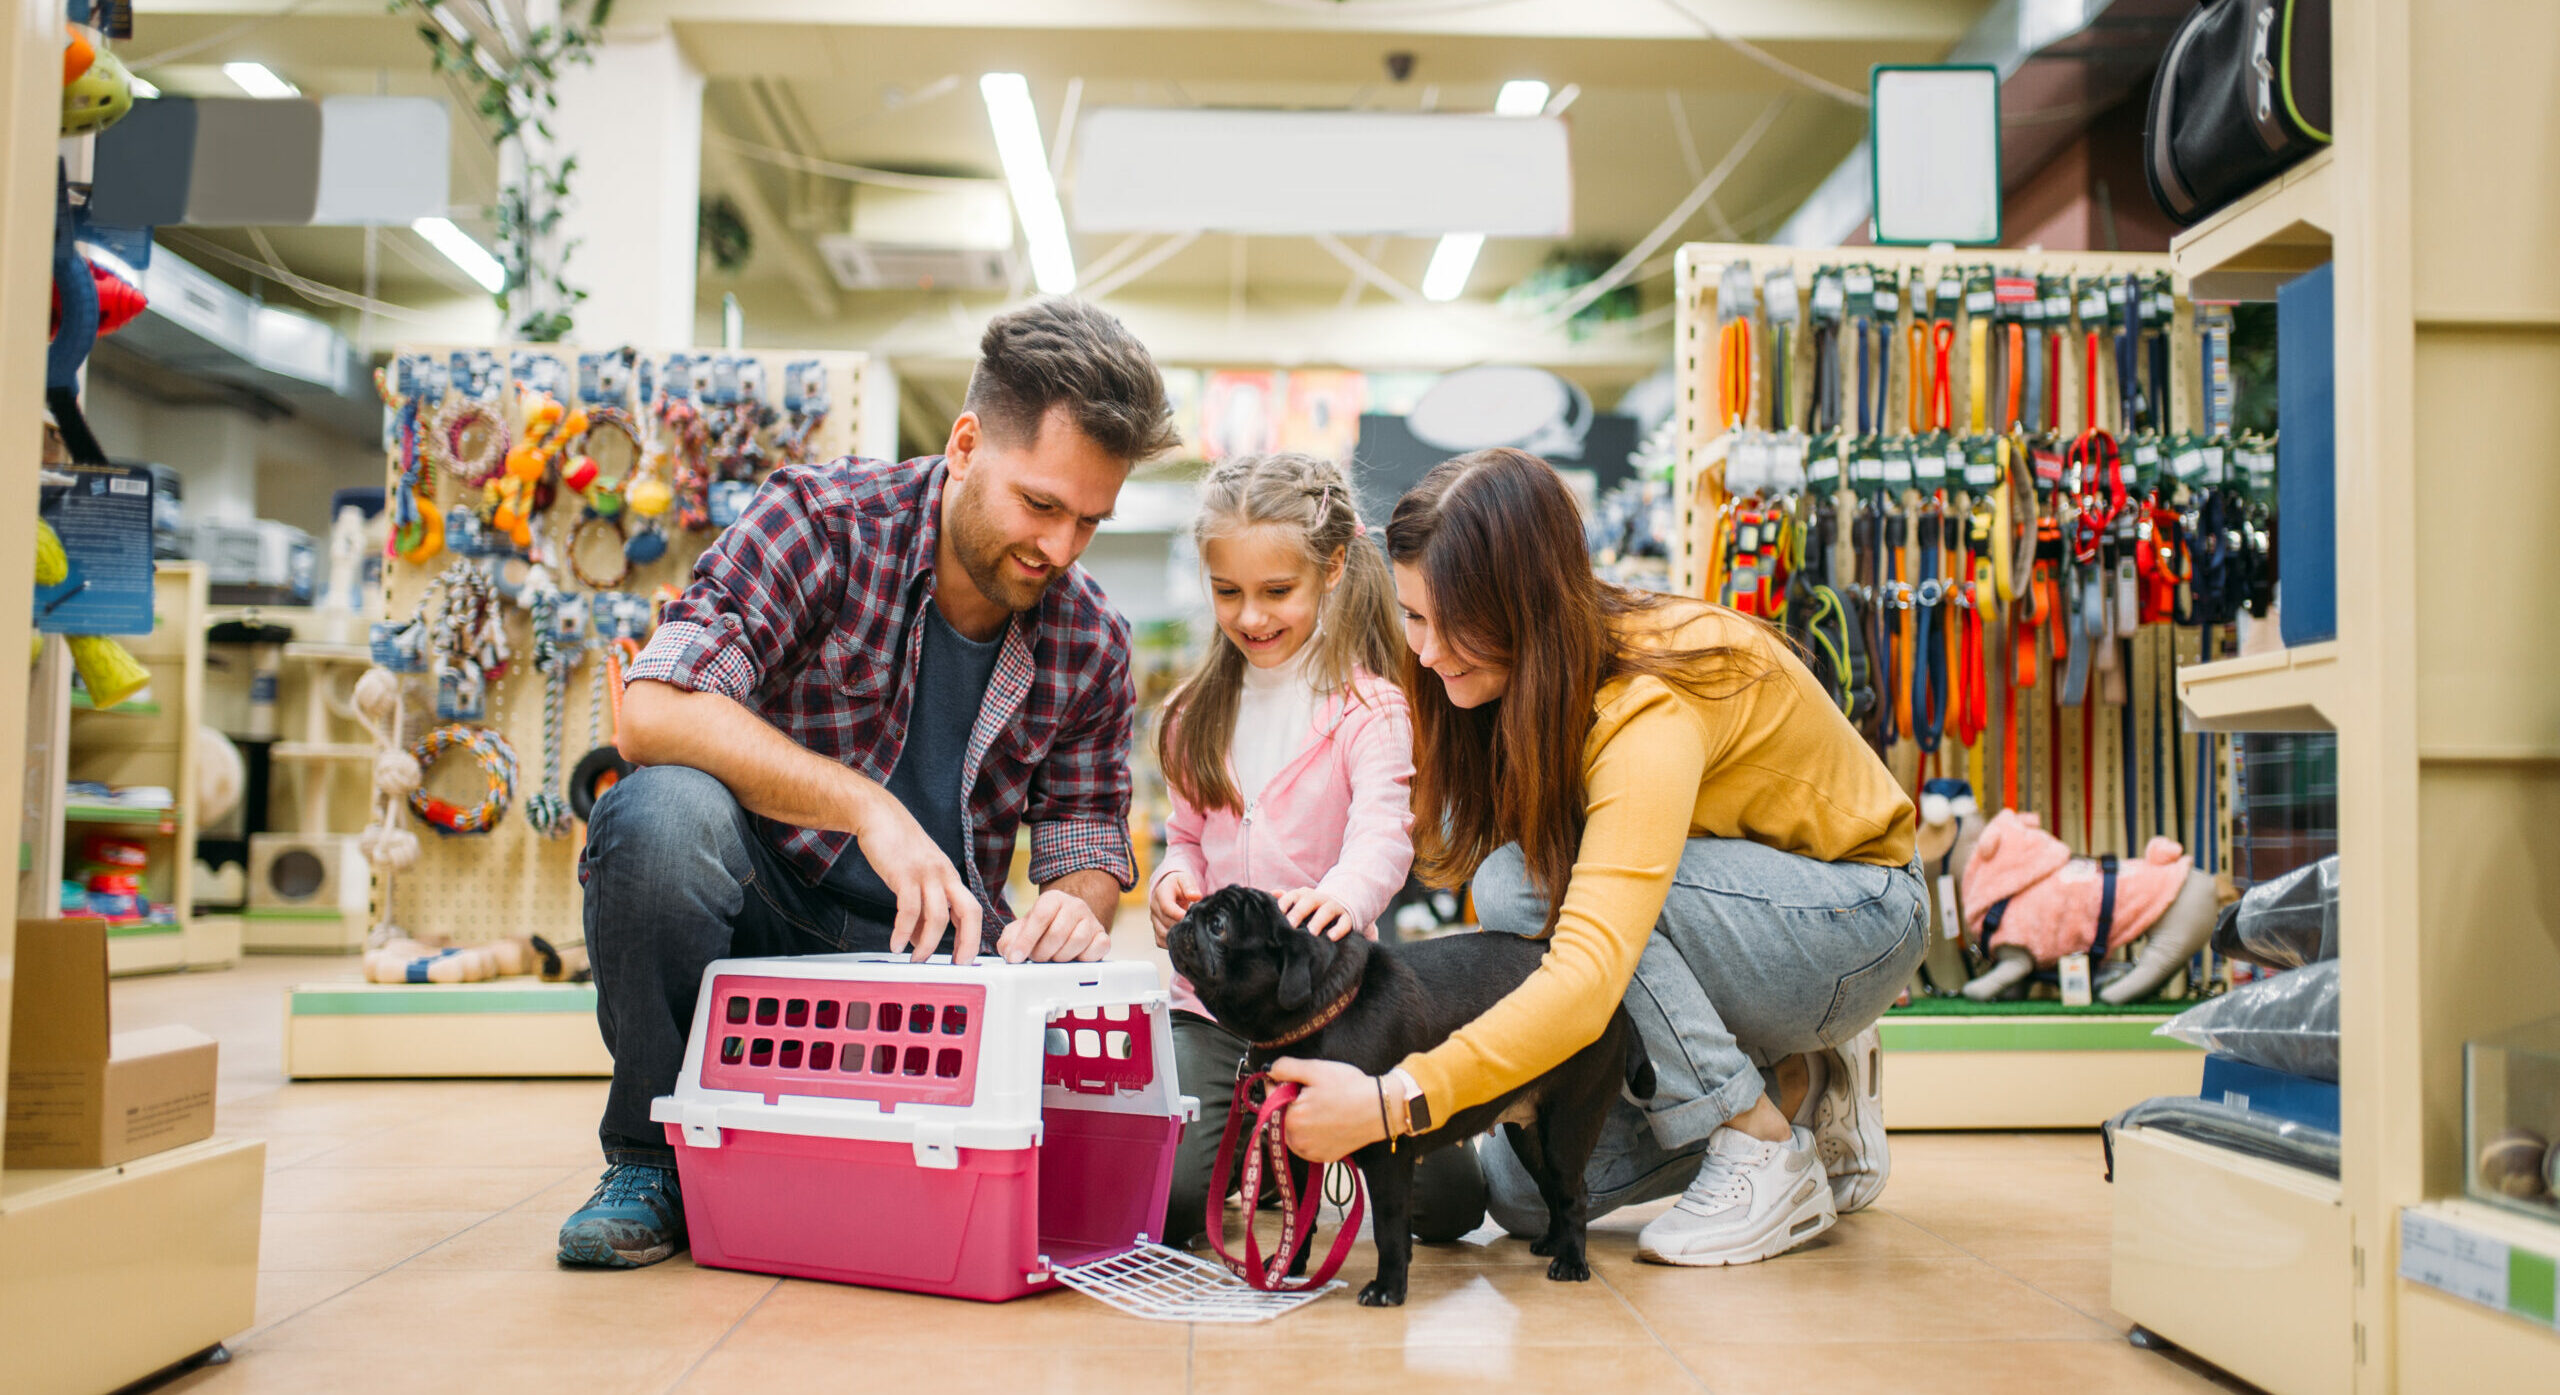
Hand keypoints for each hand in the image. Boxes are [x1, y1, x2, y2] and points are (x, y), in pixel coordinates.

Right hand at [852, 794, 982, 963]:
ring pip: (938, 916)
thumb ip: (921, 908)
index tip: (966, 960)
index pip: (972, 909)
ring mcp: (926, 873)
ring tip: (917, 960)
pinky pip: (908, 909)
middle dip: (968, 943)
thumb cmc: (898, 847)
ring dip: (929, 945)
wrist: (879, 815)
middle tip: (957, 967)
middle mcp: (944, 875)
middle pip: (970, 912)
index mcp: (950, 877)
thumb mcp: (916, 877)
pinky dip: (903, 932)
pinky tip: (896, 945)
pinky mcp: (904, 873)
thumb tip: (921, 941)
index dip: (973, 937)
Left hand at [996, 888, 1112, 963]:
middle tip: (1037, 957)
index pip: (1039, 917)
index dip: (1026, 940)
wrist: (1069, 923)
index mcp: (1053, 899)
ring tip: (1053, 957)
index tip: (1016, 958)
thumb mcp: (1022, 929)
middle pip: (1057, 933)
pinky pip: (1097, 948)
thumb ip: (1010, 940)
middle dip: (1042, 952)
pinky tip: (1074, 957)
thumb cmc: (1044, 928)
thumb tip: (1010, 954)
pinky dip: (1084, 958)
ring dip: (1061, 957)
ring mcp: (1091, 920)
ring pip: (1077, 942)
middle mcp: (1075, 905)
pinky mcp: (1103, 935)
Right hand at [1150, 871, 1200, 943]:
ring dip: (1176, 935)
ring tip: (1189, 931)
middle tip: (1194, 925)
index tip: (1189, 918)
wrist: (1169, 889)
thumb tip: (1195, 896)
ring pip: (1162, 934)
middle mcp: (1154, 908)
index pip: (1166, 907)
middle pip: (1165, 922)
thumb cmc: (1178, 884)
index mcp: (1161, 894)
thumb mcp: (1185, 879)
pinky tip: (1181, 938)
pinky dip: (1170, 943)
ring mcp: (1154, 920)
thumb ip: (1190, 886)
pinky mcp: (1156, 929)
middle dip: (1180, 925)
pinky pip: (1160, 941)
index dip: (1178, 914)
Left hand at [1264, 1057, 1390, 1163]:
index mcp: (1291, 1118)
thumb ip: (1285, 1068)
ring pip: (1294, 1130)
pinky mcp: (1323, 1157)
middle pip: (1282, 1114)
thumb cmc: (1350, 1088)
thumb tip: (1269, 1071)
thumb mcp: (1316, 1069)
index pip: (1270, 1097)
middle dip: (1293, 1102)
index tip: (1299, 1079)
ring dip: (1301, 1118)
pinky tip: (1328, 1121)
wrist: (1380, 1109)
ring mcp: (1310, 1151)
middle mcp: (1297, 1140)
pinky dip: (1312, 1132)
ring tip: (1324, 1107)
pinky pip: (1307, 1143)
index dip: (1283, 1083)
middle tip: (1316, 1092)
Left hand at [1276, 886, 1357, 940]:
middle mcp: (1320, 898)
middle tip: (1291, 924)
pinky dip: (1339, 929)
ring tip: (1312, 932)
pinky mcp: (1347, 917)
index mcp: (1305, 895)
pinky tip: (1331, 937)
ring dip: (1319, 920)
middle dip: (1299, 911)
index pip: (1294, 895)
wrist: (1340, 906)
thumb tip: (1272, 893)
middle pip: (1309, 901)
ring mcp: (1334, 907)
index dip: (1286, 902)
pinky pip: (1344, 922)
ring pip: (1327, 911)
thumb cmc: (1311, 909)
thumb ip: (1285, 900)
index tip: (1279, 912)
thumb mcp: (1298, 903)